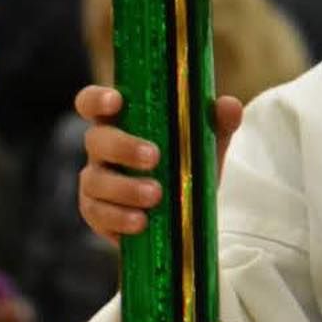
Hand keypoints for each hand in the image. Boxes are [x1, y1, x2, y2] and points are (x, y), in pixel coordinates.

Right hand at [76, 84, 242, 244]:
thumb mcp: (205, 144)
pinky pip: (98, 215)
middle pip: (96, 140)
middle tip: (154, 157)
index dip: (97, 99)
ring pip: (96, 181)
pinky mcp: (98, 213)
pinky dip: (119, 219)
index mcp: (120, 123)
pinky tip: (140, 221)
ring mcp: (96, 181)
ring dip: (124, 188)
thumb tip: (229, 105)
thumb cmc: (185, 165)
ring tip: (155, 195)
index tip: (115, 101)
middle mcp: (101, 150)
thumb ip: (217, 123)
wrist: (187, 213)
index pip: (93, 103)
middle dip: (123, 148)